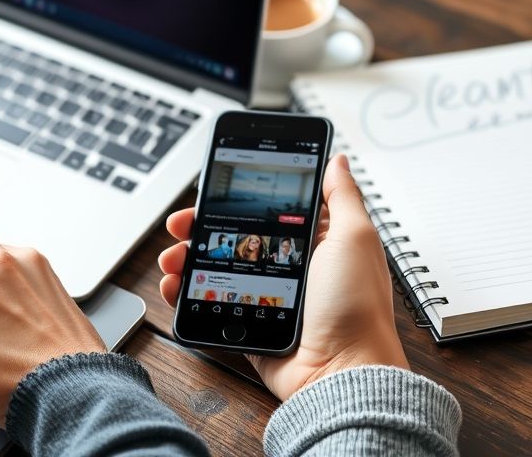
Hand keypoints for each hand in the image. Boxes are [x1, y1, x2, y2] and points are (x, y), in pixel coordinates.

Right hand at [158, 154, 408, 400]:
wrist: (343, 371)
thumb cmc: (357, 307)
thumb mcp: (355, 237)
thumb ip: (343, 196)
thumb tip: (336, 160)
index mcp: (315, 243)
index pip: (267, 212)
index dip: (237, 200)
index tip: (211, 192)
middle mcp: (289, 268)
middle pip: (233, 238)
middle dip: (202, 228)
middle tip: (182, 225)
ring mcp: (265, 297)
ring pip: (215, 270)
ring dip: (187, 259)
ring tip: (173, 258)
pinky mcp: (249, 324)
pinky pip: (210, 305)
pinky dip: (186, 295)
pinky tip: (175, 285)